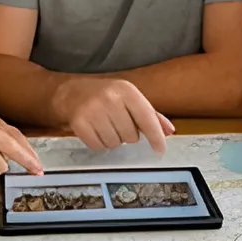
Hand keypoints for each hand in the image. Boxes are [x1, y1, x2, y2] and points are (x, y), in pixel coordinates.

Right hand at [53, 78, 174, 153]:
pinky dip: (99, 144)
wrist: (72, 92)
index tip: (160, 149)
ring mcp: (93, 111)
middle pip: (131, 136)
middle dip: (127, 135)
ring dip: (113, 140)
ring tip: (106, 126)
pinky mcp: (80, 123)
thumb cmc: (105, 95)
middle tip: (118, 124)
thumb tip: (169, 131)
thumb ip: (150, 114)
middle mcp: (110, 99)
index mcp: (126, 90)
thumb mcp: (129, 98)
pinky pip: (98, 147)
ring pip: (115, 143)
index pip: (146, 118)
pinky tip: (96, 130)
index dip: (155, 136)